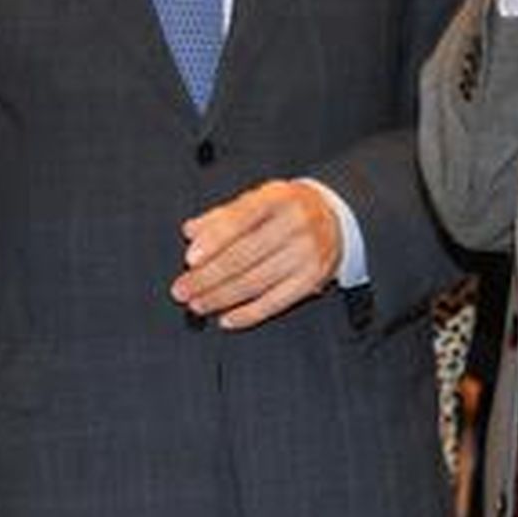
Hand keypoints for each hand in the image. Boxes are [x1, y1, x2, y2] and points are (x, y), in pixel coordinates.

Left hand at [170, 180, 340, 329]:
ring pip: (255, 282)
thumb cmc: (287, 207)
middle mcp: (294, 224)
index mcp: (277, 198)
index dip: (214, 240)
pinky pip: (275, 302)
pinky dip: (248, 313)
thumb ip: (222, 214)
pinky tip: (226, 318)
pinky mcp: (312, 280)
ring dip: (221, 297)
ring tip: (197, 304)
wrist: (335, 217)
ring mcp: (306, 254)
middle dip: (208, 277)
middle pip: (244, 256)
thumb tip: (191, 231)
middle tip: (182, 289)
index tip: (190, 258)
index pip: (240, 218)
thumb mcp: (258, 198)